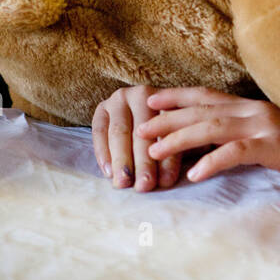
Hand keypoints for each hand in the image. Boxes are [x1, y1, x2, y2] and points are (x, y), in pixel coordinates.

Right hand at [91, 84, 208, 191]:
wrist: (144, 113)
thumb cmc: (169, 131)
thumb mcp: (179, 136)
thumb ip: (176, 152)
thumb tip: (166, 180)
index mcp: (168, 99)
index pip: (167, 131)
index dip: (167, 157)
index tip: (166, 182)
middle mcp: (141, 94)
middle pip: (142, 132)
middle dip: (142, 162)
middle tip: (144, 185)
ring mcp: (119, 100)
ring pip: (119, 132)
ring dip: (121, 160)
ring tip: (123, 183)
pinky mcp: (102, 108)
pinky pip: (99, 131)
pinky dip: (103, 153)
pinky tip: (108, 173)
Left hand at [137, 87, 279, 190]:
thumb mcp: (271, 141)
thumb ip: (243, 137)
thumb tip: (207, 148)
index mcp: (253, 106)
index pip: (207, 96)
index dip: (177, 97)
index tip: (150, 101)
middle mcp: (256, 110)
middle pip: (202, 108)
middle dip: (167, 117)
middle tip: (140, 127)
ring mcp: (265, 125)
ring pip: (211, 127)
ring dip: (179, 138)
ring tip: (155, 151)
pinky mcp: (275, 146)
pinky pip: (236, 152)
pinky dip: (212, 161)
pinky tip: (194, 174)